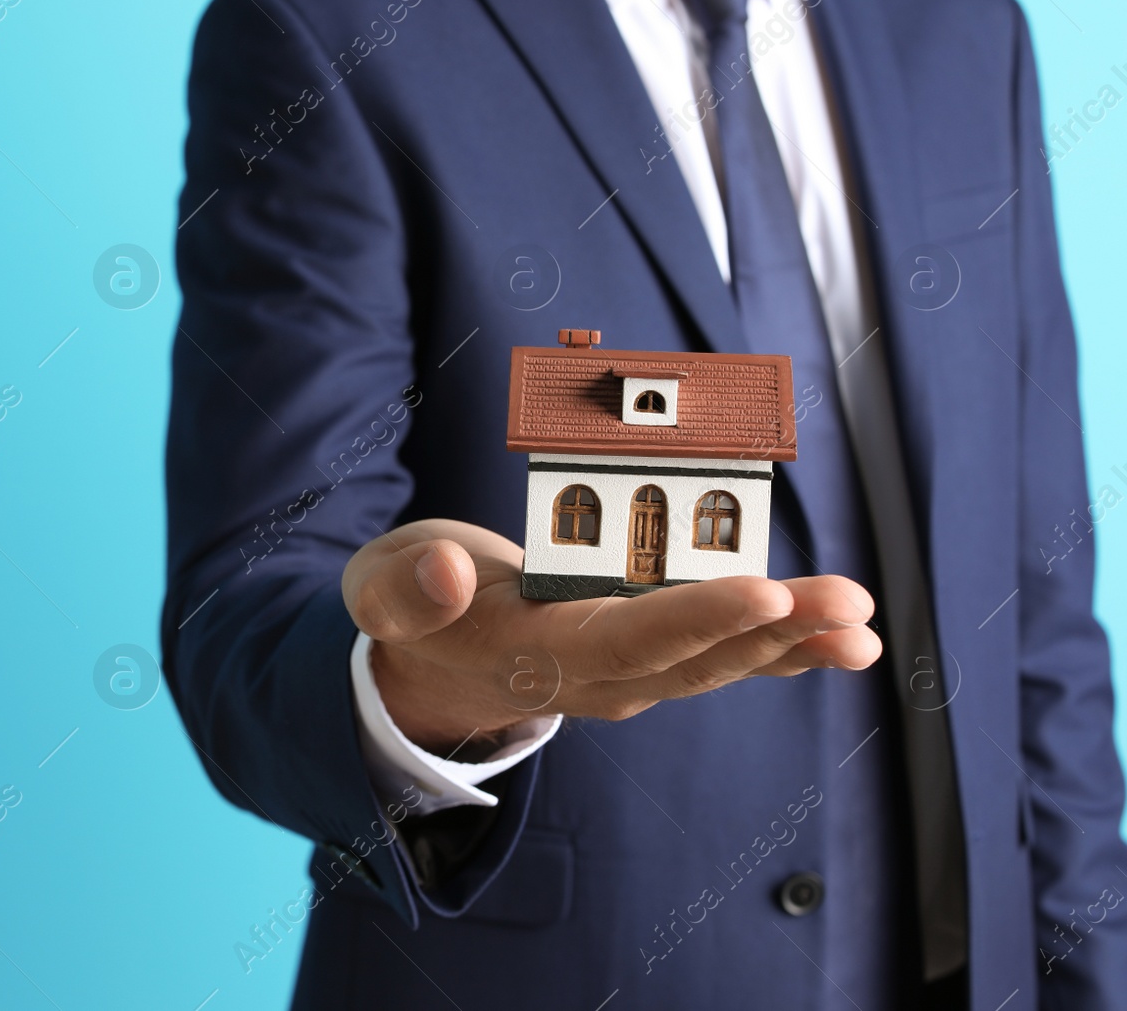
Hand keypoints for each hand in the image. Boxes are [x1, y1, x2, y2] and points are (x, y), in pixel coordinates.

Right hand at [341, 519, 880, 752]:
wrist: (431, 659)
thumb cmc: (413, 609)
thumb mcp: (382, 591)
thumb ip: (404, 588)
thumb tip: (446, 572)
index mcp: (535, 654)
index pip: (626, 639)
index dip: (698, 618)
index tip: (765, 591)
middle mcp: (595, 674)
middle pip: (695, 659)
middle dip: (777, 632)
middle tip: (852, 606)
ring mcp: (628, 670)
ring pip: (720, 661)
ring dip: (797, 641)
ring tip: (865, 621)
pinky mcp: (648, 652)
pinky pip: (722, 652)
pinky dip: (784, 643)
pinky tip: (844, 636)